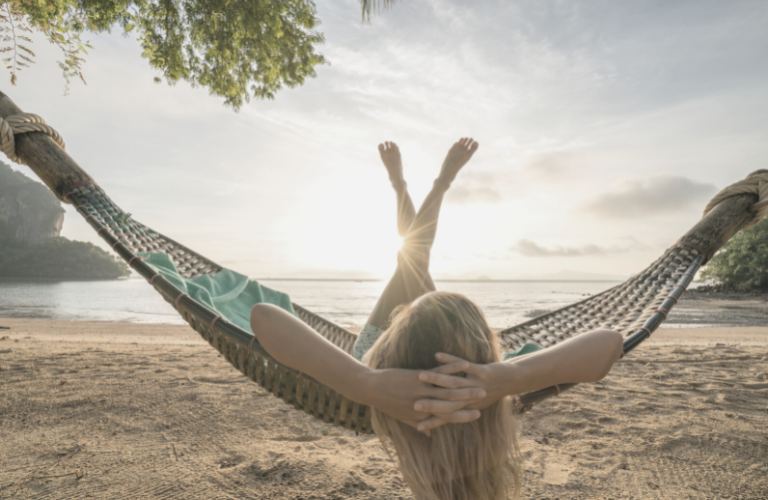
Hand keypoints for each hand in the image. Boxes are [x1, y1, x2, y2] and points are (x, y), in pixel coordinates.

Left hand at [364, 360, 485, 435]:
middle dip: (471, 401)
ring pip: (449, 390)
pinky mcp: (418, 377)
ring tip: (481, 385)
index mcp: (423, 415)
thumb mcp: (403, 418)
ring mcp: (423, 390)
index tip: (477, 414)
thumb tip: (427, 434)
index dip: (464, 416)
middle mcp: (425, 404)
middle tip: (486, 398)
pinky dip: (452, 368)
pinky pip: (439, 372)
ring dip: (467, 387)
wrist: (372, 389)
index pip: (448, 417)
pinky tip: (463, 365)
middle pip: (452, 404)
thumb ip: (418, 425)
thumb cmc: (387, 403)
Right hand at [414, 353, 512, 431]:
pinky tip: (437, 355)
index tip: (414, 421)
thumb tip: (444, 424)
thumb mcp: (473, 405)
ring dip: (436, 379)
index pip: (445, 416)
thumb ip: (454, 413)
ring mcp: (476, 385)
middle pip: (446, 401)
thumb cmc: (488, 393)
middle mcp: (470, 398)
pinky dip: (450, 361)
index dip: (430, 419)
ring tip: (420, 376)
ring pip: (453, 383)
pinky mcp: (482, 372)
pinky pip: (464, 365)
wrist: (511, 381)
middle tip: (412, 402)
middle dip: (428, 402)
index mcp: (467, 407)